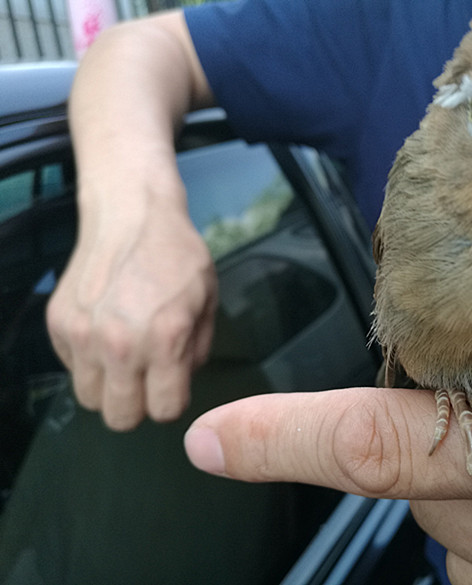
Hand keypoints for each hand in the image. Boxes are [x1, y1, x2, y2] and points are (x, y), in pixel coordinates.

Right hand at [47, 179, 216, 430]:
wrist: (131, 214)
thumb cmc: (178, 256)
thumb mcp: (207, 302)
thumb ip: (196, 351)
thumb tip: (178, 382)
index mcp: (165, 341)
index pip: (163, 411)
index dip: (172, 401)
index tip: (172, 384)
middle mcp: (119, 346)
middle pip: (119, 418)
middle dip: (137, 404)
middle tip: (146, 378)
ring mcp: (82, 336)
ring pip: (89, 399)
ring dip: (109, 387)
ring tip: (123, 356)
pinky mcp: (58, 324)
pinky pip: (71, 368)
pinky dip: (87, 360)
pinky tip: (104, 330)